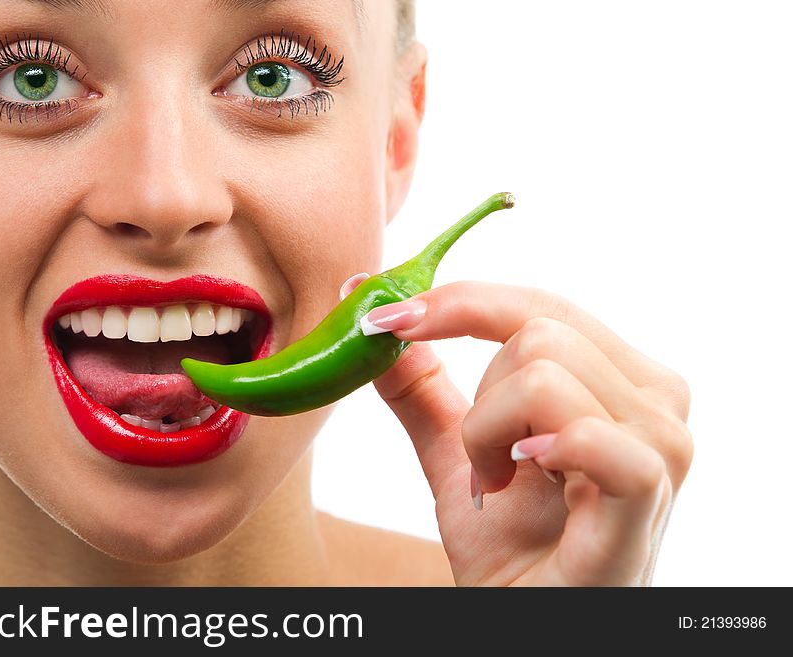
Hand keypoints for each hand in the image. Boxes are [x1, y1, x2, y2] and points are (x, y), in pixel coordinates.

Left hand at [342, 275, 691, 585]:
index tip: (384, 320)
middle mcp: (655, 398)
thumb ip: (421, 385)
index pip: (538, 304)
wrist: (529, 624)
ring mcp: (661, 443)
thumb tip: (373, 312)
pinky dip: (530, 452)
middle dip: (480, 399)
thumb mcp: (457, 450)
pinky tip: (517, 484)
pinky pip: (581, 432)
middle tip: (484, 463)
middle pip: (537, 331)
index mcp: (618, 376)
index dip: (457, 302)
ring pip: (542, 373)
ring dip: (488, 436)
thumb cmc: (510, 545)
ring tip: (499, 486)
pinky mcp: (647, 491)